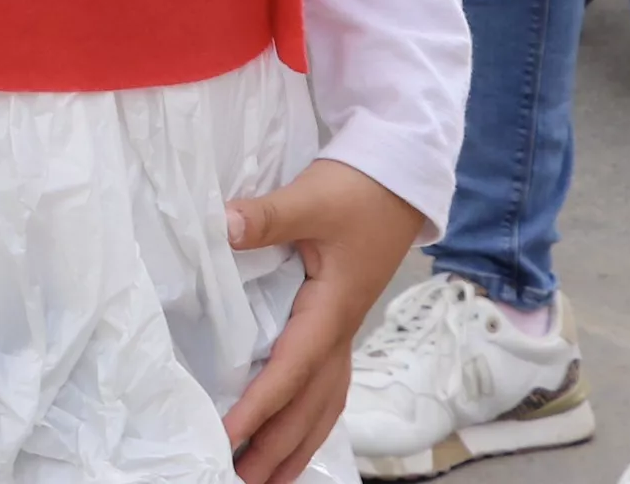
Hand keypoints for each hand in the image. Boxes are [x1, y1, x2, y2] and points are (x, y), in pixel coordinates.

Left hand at [220, 157, 430, 483]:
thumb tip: (227, 225)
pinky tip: (300, 433)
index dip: (260, 406)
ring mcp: (346, 329)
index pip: (291, 369)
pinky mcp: (343, 320)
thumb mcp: (312, 197)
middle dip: (277, 445)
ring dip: (297, 441)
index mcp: (331, 310)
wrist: (402, 177)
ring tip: (269, 477)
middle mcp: (341, 330)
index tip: (229, 436)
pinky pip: (331, 385)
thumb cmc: (359, 188)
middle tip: (241, 478)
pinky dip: (314, 418)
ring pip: (324, 402)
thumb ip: (268, 215)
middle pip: (310, 403)